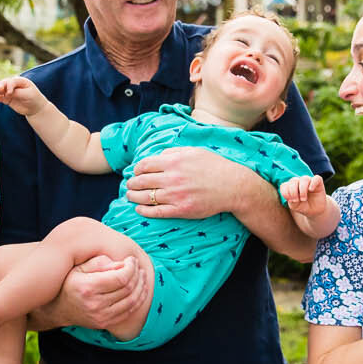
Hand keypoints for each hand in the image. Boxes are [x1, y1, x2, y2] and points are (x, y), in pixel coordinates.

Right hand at [0, 77, 47, 115]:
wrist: (35, 108)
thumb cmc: (34, 99)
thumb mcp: (28, 94)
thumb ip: (17, 93)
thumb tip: (6, 93)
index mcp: (20, 81)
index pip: (11, 81)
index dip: (9, 86)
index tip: (10, 93)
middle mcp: (13, 85)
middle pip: (3, 84)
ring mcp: (9, 92)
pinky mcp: (6, 99)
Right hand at [55, 253, 149, 331]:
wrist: (60, 309)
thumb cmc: (70, 283)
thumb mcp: (79, 268)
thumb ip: (100, 263)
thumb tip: (121, 264)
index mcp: (88, 287)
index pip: (120, 277)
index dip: (131, 267)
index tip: (131, 260)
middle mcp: (95, 304)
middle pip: (128, 289)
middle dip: (137, 275)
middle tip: (138, 266)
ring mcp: (101, 316)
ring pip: (132, 301)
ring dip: (141, 287)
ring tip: (141, 276)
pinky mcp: (105, 323)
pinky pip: (129, 312)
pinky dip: (139, 300)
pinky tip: (140, 289)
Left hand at [125, 147, 242, 219]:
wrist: (233, 186)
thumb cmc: (214, 166)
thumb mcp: (194, 151)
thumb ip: (173, 152)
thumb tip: (158, 156)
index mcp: (174, 161)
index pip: (144, 165)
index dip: (136, 169)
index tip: (135, 172)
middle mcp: (172, 178)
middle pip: (142, 181)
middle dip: (132, 183)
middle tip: (130, 185)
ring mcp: (176, 195)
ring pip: (146, 197)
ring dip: (133, 197)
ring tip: (130, 196)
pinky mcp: (181, 210)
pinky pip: (157, 212)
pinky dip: (144, 211)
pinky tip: (139, 209)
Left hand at [280, 175, 327, 211]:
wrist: (315, 211)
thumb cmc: (303, 206)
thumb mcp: (295, 206)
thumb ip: (292, 201)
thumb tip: (292, 196)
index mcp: (291, 186)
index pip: (284, 185)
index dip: (286, 192)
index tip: (290, 200)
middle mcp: (299, 182)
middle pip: (293, 180)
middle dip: (293, 191)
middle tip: (297, 200)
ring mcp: (309, 181)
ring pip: (304, 179)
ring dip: (302, 189)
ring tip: (303, 199)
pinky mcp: (318, 183)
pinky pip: (316, 178)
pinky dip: (313, 183)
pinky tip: (311, 190)